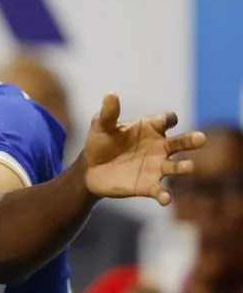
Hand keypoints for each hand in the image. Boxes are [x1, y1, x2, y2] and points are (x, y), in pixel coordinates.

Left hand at [83, 94, 205, 204]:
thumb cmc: (99, 142)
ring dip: (184, 167)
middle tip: (201, 139)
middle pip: (181, 142)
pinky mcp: (149, 186)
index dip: (167, 119)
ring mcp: (157, 167)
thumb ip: (108, 113)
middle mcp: (159, 147)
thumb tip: (110, 94)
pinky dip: (165, 196)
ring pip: (177, 167)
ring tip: (188, 166)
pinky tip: (165, 198)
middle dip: (191, 140)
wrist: (90, 169)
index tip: (164, 121)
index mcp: (150, 129)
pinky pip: (161, 192)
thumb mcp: (101, 126)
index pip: (167, 120)